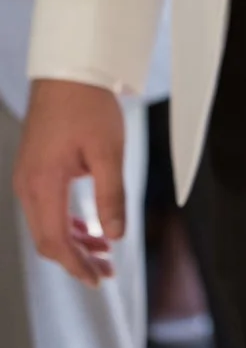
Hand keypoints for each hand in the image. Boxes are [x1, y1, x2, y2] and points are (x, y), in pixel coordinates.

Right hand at [14, 80, 124, 285]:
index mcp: (42, 183)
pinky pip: (45, 207)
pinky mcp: (33, 167)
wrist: (68, 70)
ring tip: (102, 249)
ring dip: (73, 241)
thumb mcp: (108, 150)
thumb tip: (116, 233)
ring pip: (45, 224)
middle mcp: (27, 184)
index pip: (54, 241)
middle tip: (105, 270)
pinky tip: (89, 226)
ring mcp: (27, 176)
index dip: (76, 265)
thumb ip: (111, 195)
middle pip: (47, 238)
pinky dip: (66, 222)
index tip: (97, 278)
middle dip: (76, 259)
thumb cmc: (87, 103)